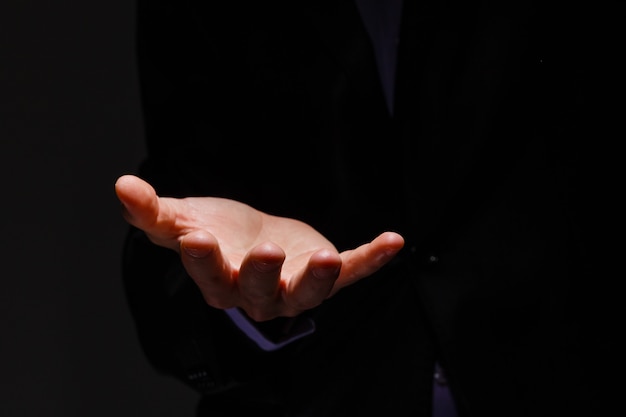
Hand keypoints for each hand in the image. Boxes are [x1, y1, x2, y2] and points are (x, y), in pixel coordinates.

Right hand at [115, 175, 403, 320]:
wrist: (254, 238)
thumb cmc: (218, 232)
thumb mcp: (182, 218)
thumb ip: (151, 211)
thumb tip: (122, 187)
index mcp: (217, 278)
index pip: (208, 274)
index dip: (202, 259)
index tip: (195, 236)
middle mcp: (256, 293)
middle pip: (256, 290)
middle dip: (258, 273)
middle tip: (262, 252)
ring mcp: (294, 287)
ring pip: (306, 293)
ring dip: (316, 277)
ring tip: (324, 256)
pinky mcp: (327, 274)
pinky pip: (352, 272)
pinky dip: (371, 260)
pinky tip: (393, 241)